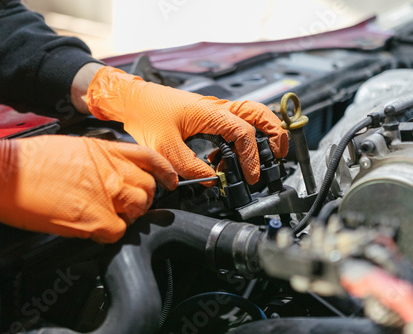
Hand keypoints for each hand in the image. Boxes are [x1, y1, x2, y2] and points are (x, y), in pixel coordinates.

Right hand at [0, 135, 176, 242]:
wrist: (3, 171)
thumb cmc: (31, 159)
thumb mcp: (75, 147)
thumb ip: (103, 160)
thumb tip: (114, 175)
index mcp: (108, 151)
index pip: (151, 159)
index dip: (165, 172)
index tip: (170, 181)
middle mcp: (112, 171)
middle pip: (148, 189)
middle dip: (142, 199)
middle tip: (128, 205)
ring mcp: (106, 196)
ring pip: (138, 210)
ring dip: (129, 216)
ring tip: (110, 216)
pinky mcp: (93, 219)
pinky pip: (118, 232)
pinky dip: (111, 233)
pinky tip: (96, 228)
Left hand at [86, 67, 288, 184]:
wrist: (132, 99)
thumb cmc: (146, 114)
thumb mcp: (165, 148)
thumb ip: (189, 167)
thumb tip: (210, 181)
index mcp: (211, 113)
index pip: (244, 133)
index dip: (251, 157)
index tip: (250, 176)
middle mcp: (217, 108)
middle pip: (258, 113)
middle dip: (274, 132)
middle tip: (280, 154)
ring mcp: (214, 110)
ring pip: (249, 115)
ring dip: (262, 132)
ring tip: (265, 154)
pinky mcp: (207, 115)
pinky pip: (233, 123)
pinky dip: (241, 138)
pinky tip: (228, 157)